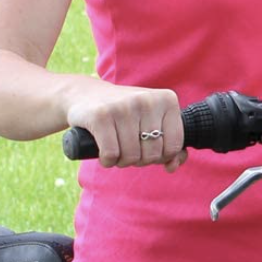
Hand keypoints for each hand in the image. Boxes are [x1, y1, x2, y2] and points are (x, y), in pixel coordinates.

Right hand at [66, 84, 186, 171]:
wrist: (87, 95)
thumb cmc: (127, 114)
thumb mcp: (152, 122)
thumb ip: (170, 144)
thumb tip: (173, 166)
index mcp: (167, 99)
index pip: (174, 146)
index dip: (161, 156)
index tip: (148, 148)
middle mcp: (147, 100)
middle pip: (152, 154)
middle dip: (140, 160)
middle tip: (129, 148)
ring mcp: (124, 106)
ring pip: (131, 156)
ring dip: (122, 161)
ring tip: (117, 149)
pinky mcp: (101, 115)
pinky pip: (111, 155)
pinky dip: (108, 161)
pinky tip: (104, 154)